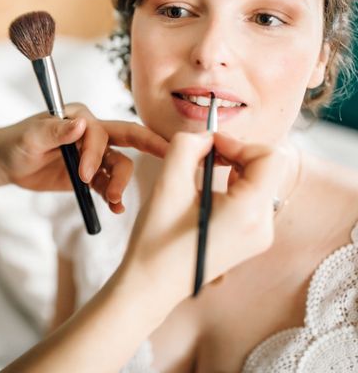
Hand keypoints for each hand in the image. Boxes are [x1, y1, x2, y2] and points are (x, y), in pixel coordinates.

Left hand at [0, 103, 167, 212]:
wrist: (5, 162)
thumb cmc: (15, 143)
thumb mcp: (30, 138)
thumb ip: (54, 131)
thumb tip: (81, 123)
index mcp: (79, 117)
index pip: (100, 131)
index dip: (95, 153)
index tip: (83, 176)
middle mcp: (91, 132)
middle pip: (127, 138)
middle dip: (147, 147)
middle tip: (164, 158)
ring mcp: (93, 154)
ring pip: (119, 165)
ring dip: (121, 183)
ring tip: (114, 202)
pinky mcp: (89, 174)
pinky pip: (108, 184)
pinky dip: (114, 195)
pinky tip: (116, 208)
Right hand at [123, 131, 286, 294]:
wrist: (151, 284)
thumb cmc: (156, 240)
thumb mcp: (169, 184)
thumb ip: (187, 146)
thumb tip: (205, 135)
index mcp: (248, 212)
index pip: (269, 157)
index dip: (239, 143)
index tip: (209, 146)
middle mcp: (263, 226)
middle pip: (266, 168)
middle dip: (235, 154)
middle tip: (202, 156)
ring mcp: (258, 237)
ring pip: (259, 182)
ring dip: (232, 169)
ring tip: (199, 175)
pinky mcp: (249, 241)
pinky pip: (251, 200)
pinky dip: (231, 187)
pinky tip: (205, 194)